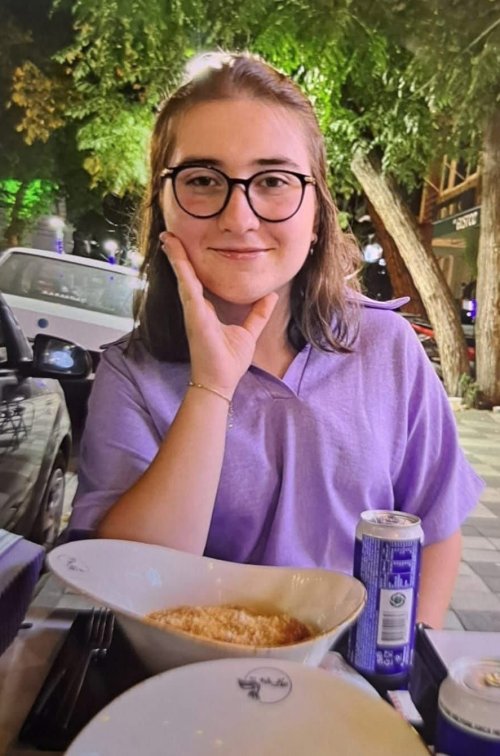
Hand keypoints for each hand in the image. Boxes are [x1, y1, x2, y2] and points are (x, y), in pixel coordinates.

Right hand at [160, 233, 277, 396]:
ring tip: (167, 236)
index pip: (197, 281)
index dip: (191, 263)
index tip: (185, 246)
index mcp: (205, 310)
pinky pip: (187, 286)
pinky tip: (175, 252)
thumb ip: (258, 314)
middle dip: (178, 254)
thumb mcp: (248, 332)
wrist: (219, 382)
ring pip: (183, 276)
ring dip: (176, 256)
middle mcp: (196, 308)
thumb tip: (271, 296)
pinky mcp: (193, 314)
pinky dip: (181, 268)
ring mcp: (192, 310)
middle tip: (169, 234)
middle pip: (186, 275)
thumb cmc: (228, 362)